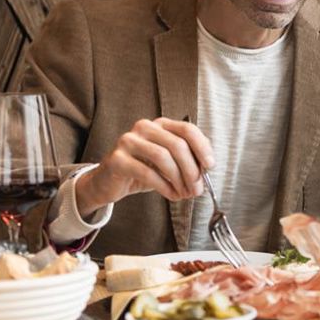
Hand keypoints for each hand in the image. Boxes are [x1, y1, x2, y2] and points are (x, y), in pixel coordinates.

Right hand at [74, 117, 214, 212]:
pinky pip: (147, 173)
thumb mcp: (168, 162)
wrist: (109, 182)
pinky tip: (171, 195)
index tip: (210, 166)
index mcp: (160, 125)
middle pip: (177, 144)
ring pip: (163, 157)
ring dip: (179, 179)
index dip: (202, 148)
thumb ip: (188, 159)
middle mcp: (144, 127)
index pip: (187, 129)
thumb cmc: (142, 170)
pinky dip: (164, 186)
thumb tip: (207, 167)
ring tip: (184, 193)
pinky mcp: (117, 159)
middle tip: (197, 188)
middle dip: (192, 170)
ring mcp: (128, 141)